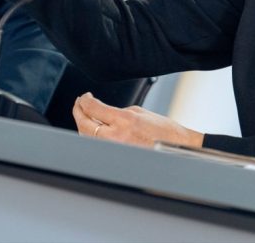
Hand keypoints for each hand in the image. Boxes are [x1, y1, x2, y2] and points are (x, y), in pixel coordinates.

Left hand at [73, 93, 203, 147]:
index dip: (84, 101)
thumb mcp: (140, 113)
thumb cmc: (164, 131)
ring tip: (83, 115)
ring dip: (82, 124)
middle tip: (78, 104)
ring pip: (87, 137)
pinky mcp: (116, 157)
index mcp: (125, 120)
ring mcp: (115, 149)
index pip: (93, 109)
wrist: (176, 149)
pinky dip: (90, 136)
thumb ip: (118, 112)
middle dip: (78, 112)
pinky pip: (97, 146)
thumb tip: (101, 113)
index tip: (84, 97)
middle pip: (85, 124)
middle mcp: (117, 136)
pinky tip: (92, 129)